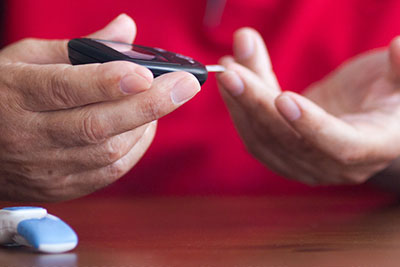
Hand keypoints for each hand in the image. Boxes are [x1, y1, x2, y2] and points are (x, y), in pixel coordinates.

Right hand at [0, 14, 199, 200]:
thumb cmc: (4, 95)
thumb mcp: (29, 59)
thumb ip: (81, 47)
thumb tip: (126, 29)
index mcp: (18, 94)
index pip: (66, 89)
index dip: (108, 82)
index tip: (147, 73)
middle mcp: (31, 135)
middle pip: (97, 125)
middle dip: (149, 105)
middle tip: (186, 85)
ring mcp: (47, 167)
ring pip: (109, 151)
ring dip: (145, 125)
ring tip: (164, 100)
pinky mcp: (62, 187)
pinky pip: (109, 172)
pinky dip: (135, 148)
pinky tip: (144, 127)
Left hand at [217, 28, 399, 185]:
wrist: (368, 120)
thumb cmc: (390, 100)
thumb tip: (399, 46)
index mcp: (371, 147)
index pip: (339, 146)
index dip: (310, 125)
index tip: (283, 97)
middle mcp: (334, 164)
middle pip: (288, 140)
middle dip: (256, 103)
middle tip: (232, 71)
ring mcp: (304, 163)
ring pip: (264, 139)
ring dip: (240, 103)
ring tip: (228, 66)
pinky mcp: (283, 154)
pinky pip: (255, 136)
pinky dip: (239, 108)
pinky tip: (232, 80)